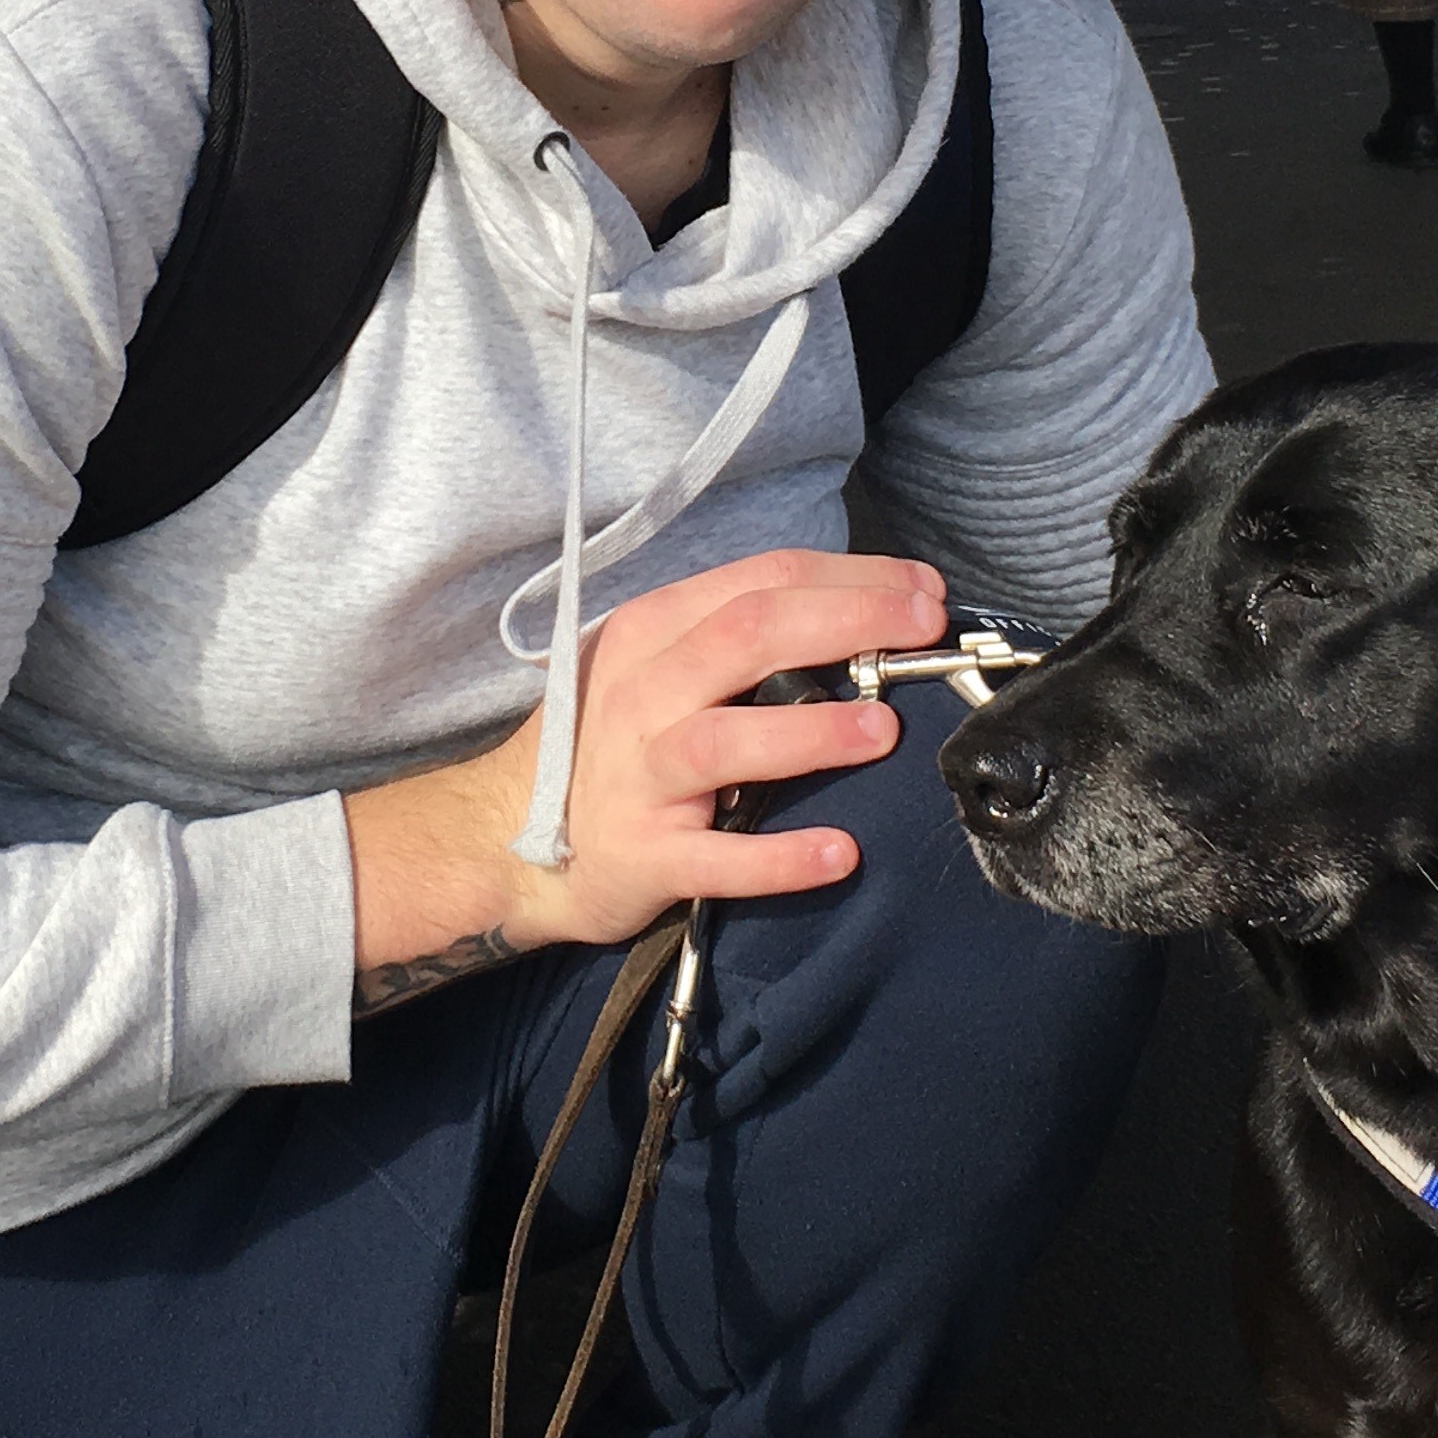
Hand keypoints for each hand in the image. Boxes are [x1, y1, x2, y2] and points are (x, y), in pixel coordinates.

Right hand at [344, 549, 948, 1010]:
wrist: (511, 840)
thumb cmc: (615, 744)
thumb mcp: (661, 666)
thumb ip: (744, 638)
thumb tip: (869, 615)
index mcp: (655, 631)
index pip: (762, 582)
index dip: (851, 578)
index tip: (923, 591)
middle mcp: (642, 692)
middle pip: (750, 636)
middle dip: (848, 623)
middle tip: (926, 630)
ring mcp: (638, 775)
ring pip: (725, 739)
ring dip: (810, 732)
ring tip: (884, 729)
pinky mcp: (643, 855)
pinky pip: (714, 858)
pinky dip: (777, 858)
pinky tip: (838, 853)